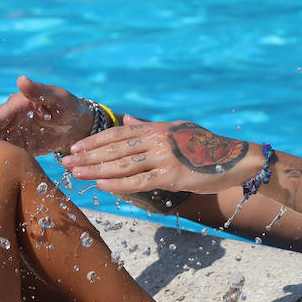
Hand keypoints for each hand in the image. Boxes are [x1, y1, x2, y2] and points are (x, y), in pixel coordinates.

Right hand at [0, 75, 93, 155]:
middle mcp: (12, 118)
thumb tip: (21, 79)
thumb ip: (39, 90)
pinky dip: (2, 160)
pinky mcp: (20, 145)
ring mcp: (15, 132)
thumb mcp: (57, 98)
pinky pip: (8, 153)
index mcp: (17, 103)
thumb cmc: (69, 106)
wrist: (79, 126)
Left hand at [64, 115, 256, 195]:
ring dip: (96, 170)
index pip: (118, 133)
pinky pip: (140, 182)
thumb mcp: (176, 129)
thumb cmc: (205, 146)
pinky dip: (119, 184)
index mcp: (156, 128)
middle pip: (115, 148)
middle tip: (65, 162)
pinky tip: (101, 185)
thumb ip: (148, 124)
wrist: (236, 159)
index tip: (74, 147)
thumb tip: (125, 116)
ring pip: (122, 165)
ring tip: (75, 173)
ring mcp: (164, 157)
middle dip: (87, 156)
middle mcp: (157, 140)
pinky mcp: (173, 176)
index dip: (94, 141)